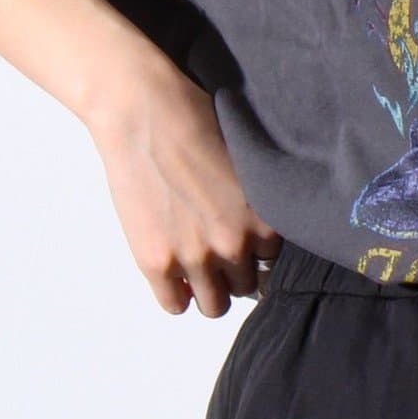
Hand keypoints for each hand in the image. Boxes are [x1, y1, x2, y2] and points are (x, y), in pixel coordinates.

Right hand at [84, 65, 283, 314]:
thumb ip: (254, 203)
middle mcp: (235, 244)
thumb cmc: (195, 121)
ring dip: (209, 287)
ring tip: (197, 263)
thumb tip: (256, 230)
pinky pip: (175, 305)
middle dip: (234, 269)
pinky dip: (177, 292)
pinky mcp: (156, 262)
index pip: (273, 259)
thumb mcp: (245, 163)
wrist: (144, 113)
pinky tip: (174, 270)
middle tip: (216, 247)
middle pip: (247, 284)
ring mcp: (195, 257)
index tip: (243, 238)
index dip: (256, 249)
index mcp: (263, 218)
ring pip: (216, 304)